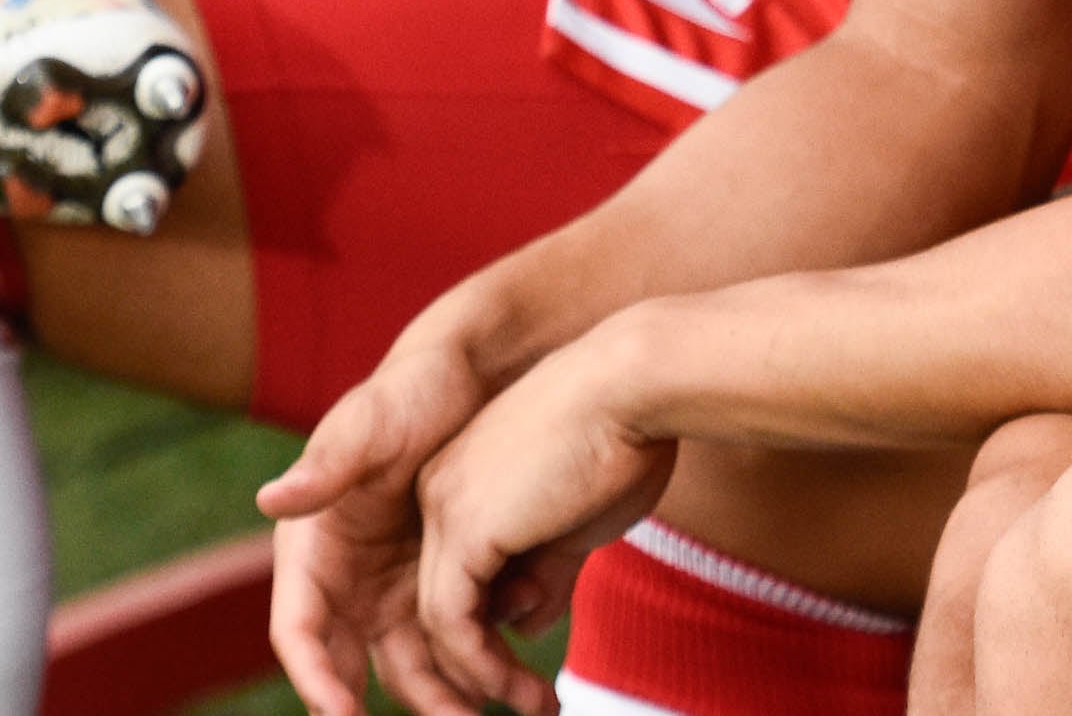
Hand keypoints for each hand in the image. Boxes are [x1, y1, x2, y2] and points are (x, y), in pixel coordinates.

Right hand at [261, 334, 496, 715]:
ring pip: (413, 669)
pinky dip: (480, 669)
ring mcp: (394, 590)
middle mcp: (347, 582)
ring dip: (448, 700)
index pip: (299, 632)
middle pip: (354, 669)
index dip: (315, 680)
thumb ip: (327, 464)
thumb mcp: (372, 422)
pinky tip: (521, 684)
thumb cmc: (415, 390)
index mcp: (312, 548)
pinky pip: (454, 644)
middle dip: (395, 707)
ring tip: (501, 710)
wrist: (481, 375)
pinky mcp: (443, 586)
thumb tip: (269, 498)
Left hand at [408, 334, 676, 715]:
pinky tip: (519, 689)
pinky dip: (480, 664)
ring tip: (532, 707)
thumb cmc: (621, 443)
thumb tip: (521, 626)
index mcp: (465, 480)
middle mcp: (439, 492)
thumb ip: (542, 572)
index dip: (489, 631)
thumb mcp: (575, 524)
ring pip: (438, 619)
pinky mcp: (459, 528)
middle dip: (478, 664)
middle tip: (527, 705)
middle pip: (437, 600)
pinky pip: (451, 621)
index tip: (529, 671)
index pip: (458, 574)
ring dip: (483, 676)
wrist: (633, 388)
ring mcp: (442, 507)